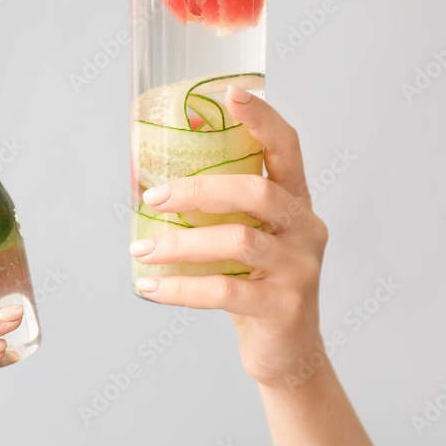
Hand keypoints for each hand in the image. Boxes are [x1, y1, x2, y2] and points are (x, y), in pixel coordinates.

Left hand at [130, 86, 327, 388]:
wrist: (286, 353)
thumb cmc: (255, 284)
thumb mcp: (243, 239)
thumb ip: (217, 211)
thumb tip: (148, 180)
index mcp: (295, 202)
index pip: (286, 148)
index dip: (262, 118)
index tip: (232, 92)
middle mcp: (305, 229)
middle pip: (256, 192)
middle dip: (197, 189)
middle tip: (152, 198)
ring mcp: (300, 268)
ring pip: (239, 242)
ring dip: (179, 244)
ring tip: (139, 249)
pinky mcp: (284, 307)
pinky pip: (226, 292)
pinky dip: (181, 288)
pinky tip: (150, 287)